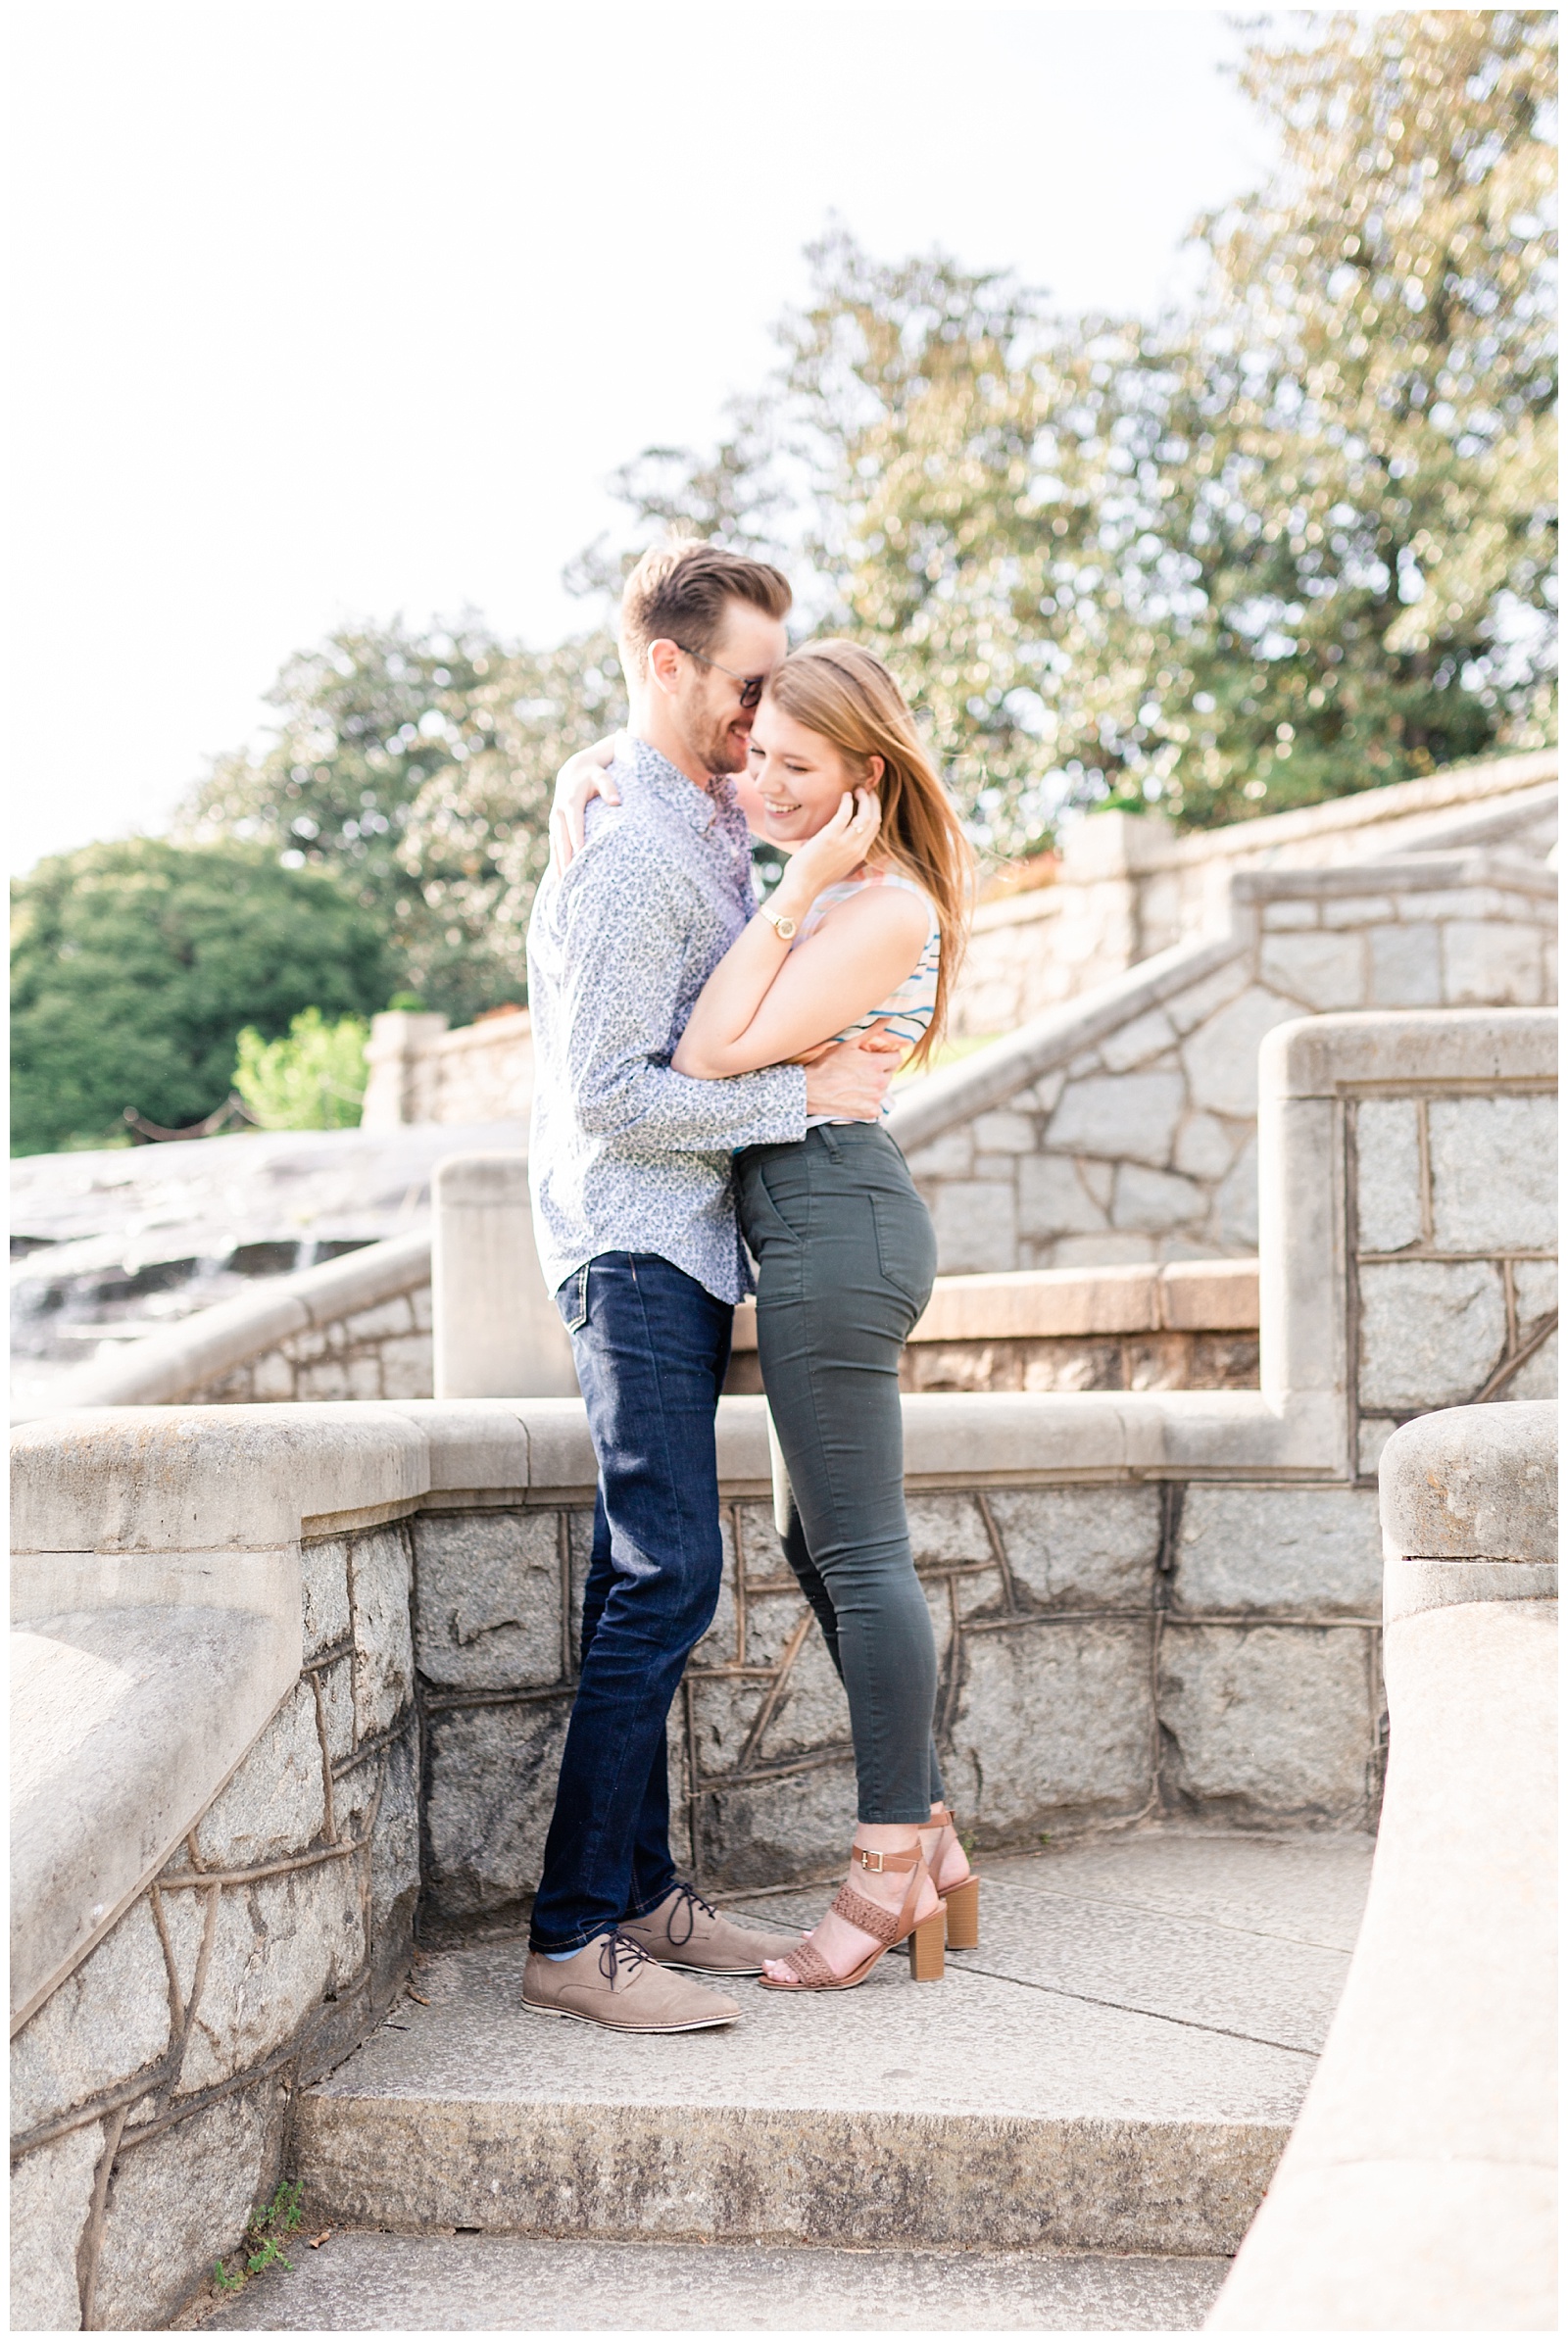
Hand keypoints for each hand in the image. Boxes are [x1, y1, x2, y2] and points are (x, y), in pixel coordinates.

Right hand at [550, 736, 620, 875]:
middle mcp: (560, 812)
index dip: (577, 840)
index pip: (575, 824)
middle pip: (562, 839)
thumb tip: (617, 802)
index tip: (581, 856)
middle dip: (564, 858)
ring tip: (560, 885)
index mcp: (571, 802)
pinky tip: (557, 878)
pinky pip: (554, 846)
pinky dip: (555, 860)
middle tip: (568, 878)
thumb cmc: (594, 775)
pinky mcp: (555, 826)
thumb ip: (609, 788)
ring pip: (555, 845)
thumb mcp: (602, 776)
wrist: (574, 771)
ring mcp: (555, 820)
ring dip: (557, 864)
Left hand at [770, 789, 879, 918]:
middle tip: (865, 790)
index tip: (869, 800)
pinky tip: (844, 796)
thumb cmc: (814, 877)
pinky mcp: (830, 838)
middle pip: (874, 819)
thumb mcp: (837, 866)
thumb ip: (844, 853)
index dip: (875, 811)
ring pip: (865, 815)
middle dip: (873, 802)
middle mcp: (857, 849)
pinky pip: (845, 814)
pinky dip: (847, 802)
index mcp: (859, 855)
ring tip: (857, 790)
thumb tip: (840, 839)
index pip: (875, 828)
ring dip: (863, 798)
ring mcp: (845, 843)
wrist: (802, 887)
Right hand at [801, 1024, 900, 1121]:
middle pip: (889, 1074)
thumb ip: (871, 1031)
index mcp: (877, 1064)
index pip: (896, 1058)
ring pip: (883, 1090)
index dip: (888, 1056)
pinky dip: (869, 1103)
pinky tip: (855, 1097)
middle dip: (880, 1071)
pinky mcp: (869, 1113)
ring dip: (874, 1087)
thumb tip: (888, 1017)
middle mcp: (880, 1083)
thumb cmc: (826, 1066)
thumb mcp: (848, 1044)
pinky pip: (877, 1107)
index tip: (877, 1057)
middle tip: (862, 1071)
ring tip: (856, 1084)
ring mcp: (875, 1099)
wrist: (811, 1091)